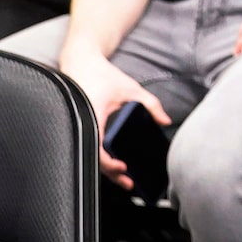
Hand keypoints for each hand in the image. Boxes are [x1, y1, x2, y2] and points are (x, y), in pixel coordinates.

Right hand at [58, 49, 170, 183]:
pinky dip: (99, 155)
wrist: (80, 60)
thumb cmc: (102, 73)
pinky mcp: (77, 124)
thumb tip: (165, 121)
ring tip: (122, 177)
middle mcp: (81, 121)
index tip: (123, 166)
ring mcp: (77, 123)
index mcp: (92, 113)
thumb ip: (151, 104)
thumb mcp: (131, 88)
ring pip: (88, 153)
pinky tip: (111, 162)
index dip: (108, 162)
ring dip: (105, 167)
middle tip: (128, 181)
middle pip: (92, 156)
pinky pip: (87, 144)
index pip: (96, 147)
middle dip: (110, 172)